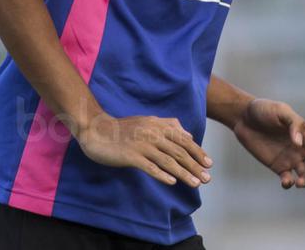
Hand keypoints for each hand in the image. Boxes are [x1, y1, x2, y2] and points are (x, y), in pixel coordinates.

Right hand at [74, 114, 212, 187]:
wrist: (96, 129)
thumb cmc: (123, 128)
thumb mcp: (148, 121)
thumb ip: (169, 126)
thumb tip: (188, 136)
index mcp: (159, 125)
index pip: (184, 140)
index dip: (198, 152)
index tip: (209, 164)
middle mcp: (153, 134)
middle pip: (179, 152)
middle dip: (195, 166)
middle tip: (207, 178)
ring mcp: (142, 145)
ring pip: (168, 161)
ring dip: (183, 173)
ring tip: (195, 183)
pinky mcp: (131, 156)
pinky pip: (150, 167)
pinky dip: (162, 174)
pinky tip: (172, 182)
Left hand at [232, 98, 304, 188]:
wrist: (244, 118)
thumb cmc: (264, 110)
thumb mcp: (281, 111)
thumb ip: (294, 124)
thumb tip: (299, 143)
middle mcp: (301, 148)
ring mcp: (290, 158)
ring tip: (299, 183)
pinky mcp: (278, 167)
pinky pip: (288, 179)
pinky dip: (289, 183)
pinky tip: (286, 181)